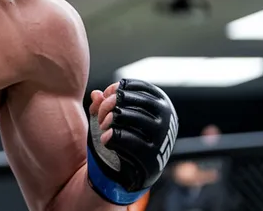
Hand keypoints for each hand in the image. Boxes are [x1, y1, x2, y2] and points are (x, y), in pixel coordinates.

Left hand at [85, 79, 178, 204]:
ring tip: (103, 125)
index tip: (107, 93)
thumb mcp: (116, 117)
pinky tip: (106, 138)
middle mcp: (166, 121)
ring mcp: (161, 140)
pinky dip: (113, 137)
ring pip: (132, 117)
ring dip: (111, 119)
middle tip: (101, 113)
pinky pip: (129, 141)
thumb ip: (105, 104)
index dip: (119, 88)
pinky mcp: (152, 159)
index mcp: (163, 106)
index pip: (141, 87)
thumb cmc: (124, 139)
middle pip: (134, 100)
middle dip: (111, 103)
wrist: (131, 175)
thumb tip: (96, 94)